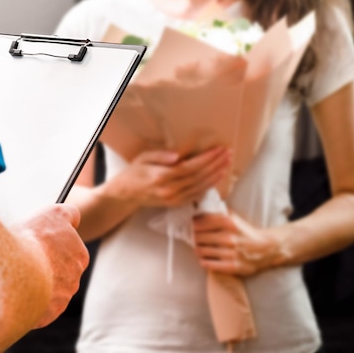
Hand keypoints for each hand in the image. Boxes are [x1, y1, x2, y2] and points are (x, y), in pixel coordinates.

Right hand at [14, 204, 88, 327]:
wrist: (15, 272)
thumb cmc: (33, 239)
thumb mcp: (54, 213)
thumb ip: (69, 214)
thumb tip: (74, 218)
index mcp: (80, 257)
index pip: (68, 251)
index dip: (50, 247)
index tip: (37, 244)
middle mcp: (74, 280)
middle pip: (57, 272)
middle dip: (44, 267)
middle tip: (23, 258)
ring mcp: (60, 300)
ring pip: (46, 291)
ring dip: (34, 284)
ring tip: (15, 274)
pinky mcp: (47, 316)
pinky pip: (36, 308)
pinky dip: (26, 301)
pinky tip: (14, 290)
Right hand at [105, 147, 230, 209]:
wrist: (125, 195)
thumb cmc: (133, 173)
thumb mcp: (142, 158)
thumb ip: (159, 156)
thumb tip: (177, 155)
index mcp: (161, 177)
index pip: (190, 167)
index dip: (207, 159)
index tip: (218, 150)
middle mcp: (169, 190)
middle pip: (199, 177)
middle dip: (215, 164)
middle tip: (228, 154)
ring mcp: (173, 199)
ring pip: (200, 187)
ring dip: (216, 175)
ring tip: (227, 164)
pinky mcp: (176, 204)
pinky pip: (196, 195)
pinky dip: (209, 186)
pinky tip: (217, 178)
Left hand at [192, 212, 282, 276]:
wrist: (266, 249)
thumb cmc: (245, 232)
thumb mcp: (233, 217)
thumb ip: (217, 213)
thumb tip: (197, 211)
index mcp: (228, 222)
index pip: (198, 223)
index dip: (193, 224)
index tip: (192, 226)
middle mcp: (228, 238)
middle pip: (197, 237)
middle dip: (193, 237)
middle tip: (195, 237)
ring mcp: (229, 253)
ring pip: (200, 250)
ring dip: (197, 248)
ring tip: (200, 247)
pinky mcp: (231, 266)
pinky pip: (206, 263)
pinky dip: (203, 260)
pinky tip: (205, 257)